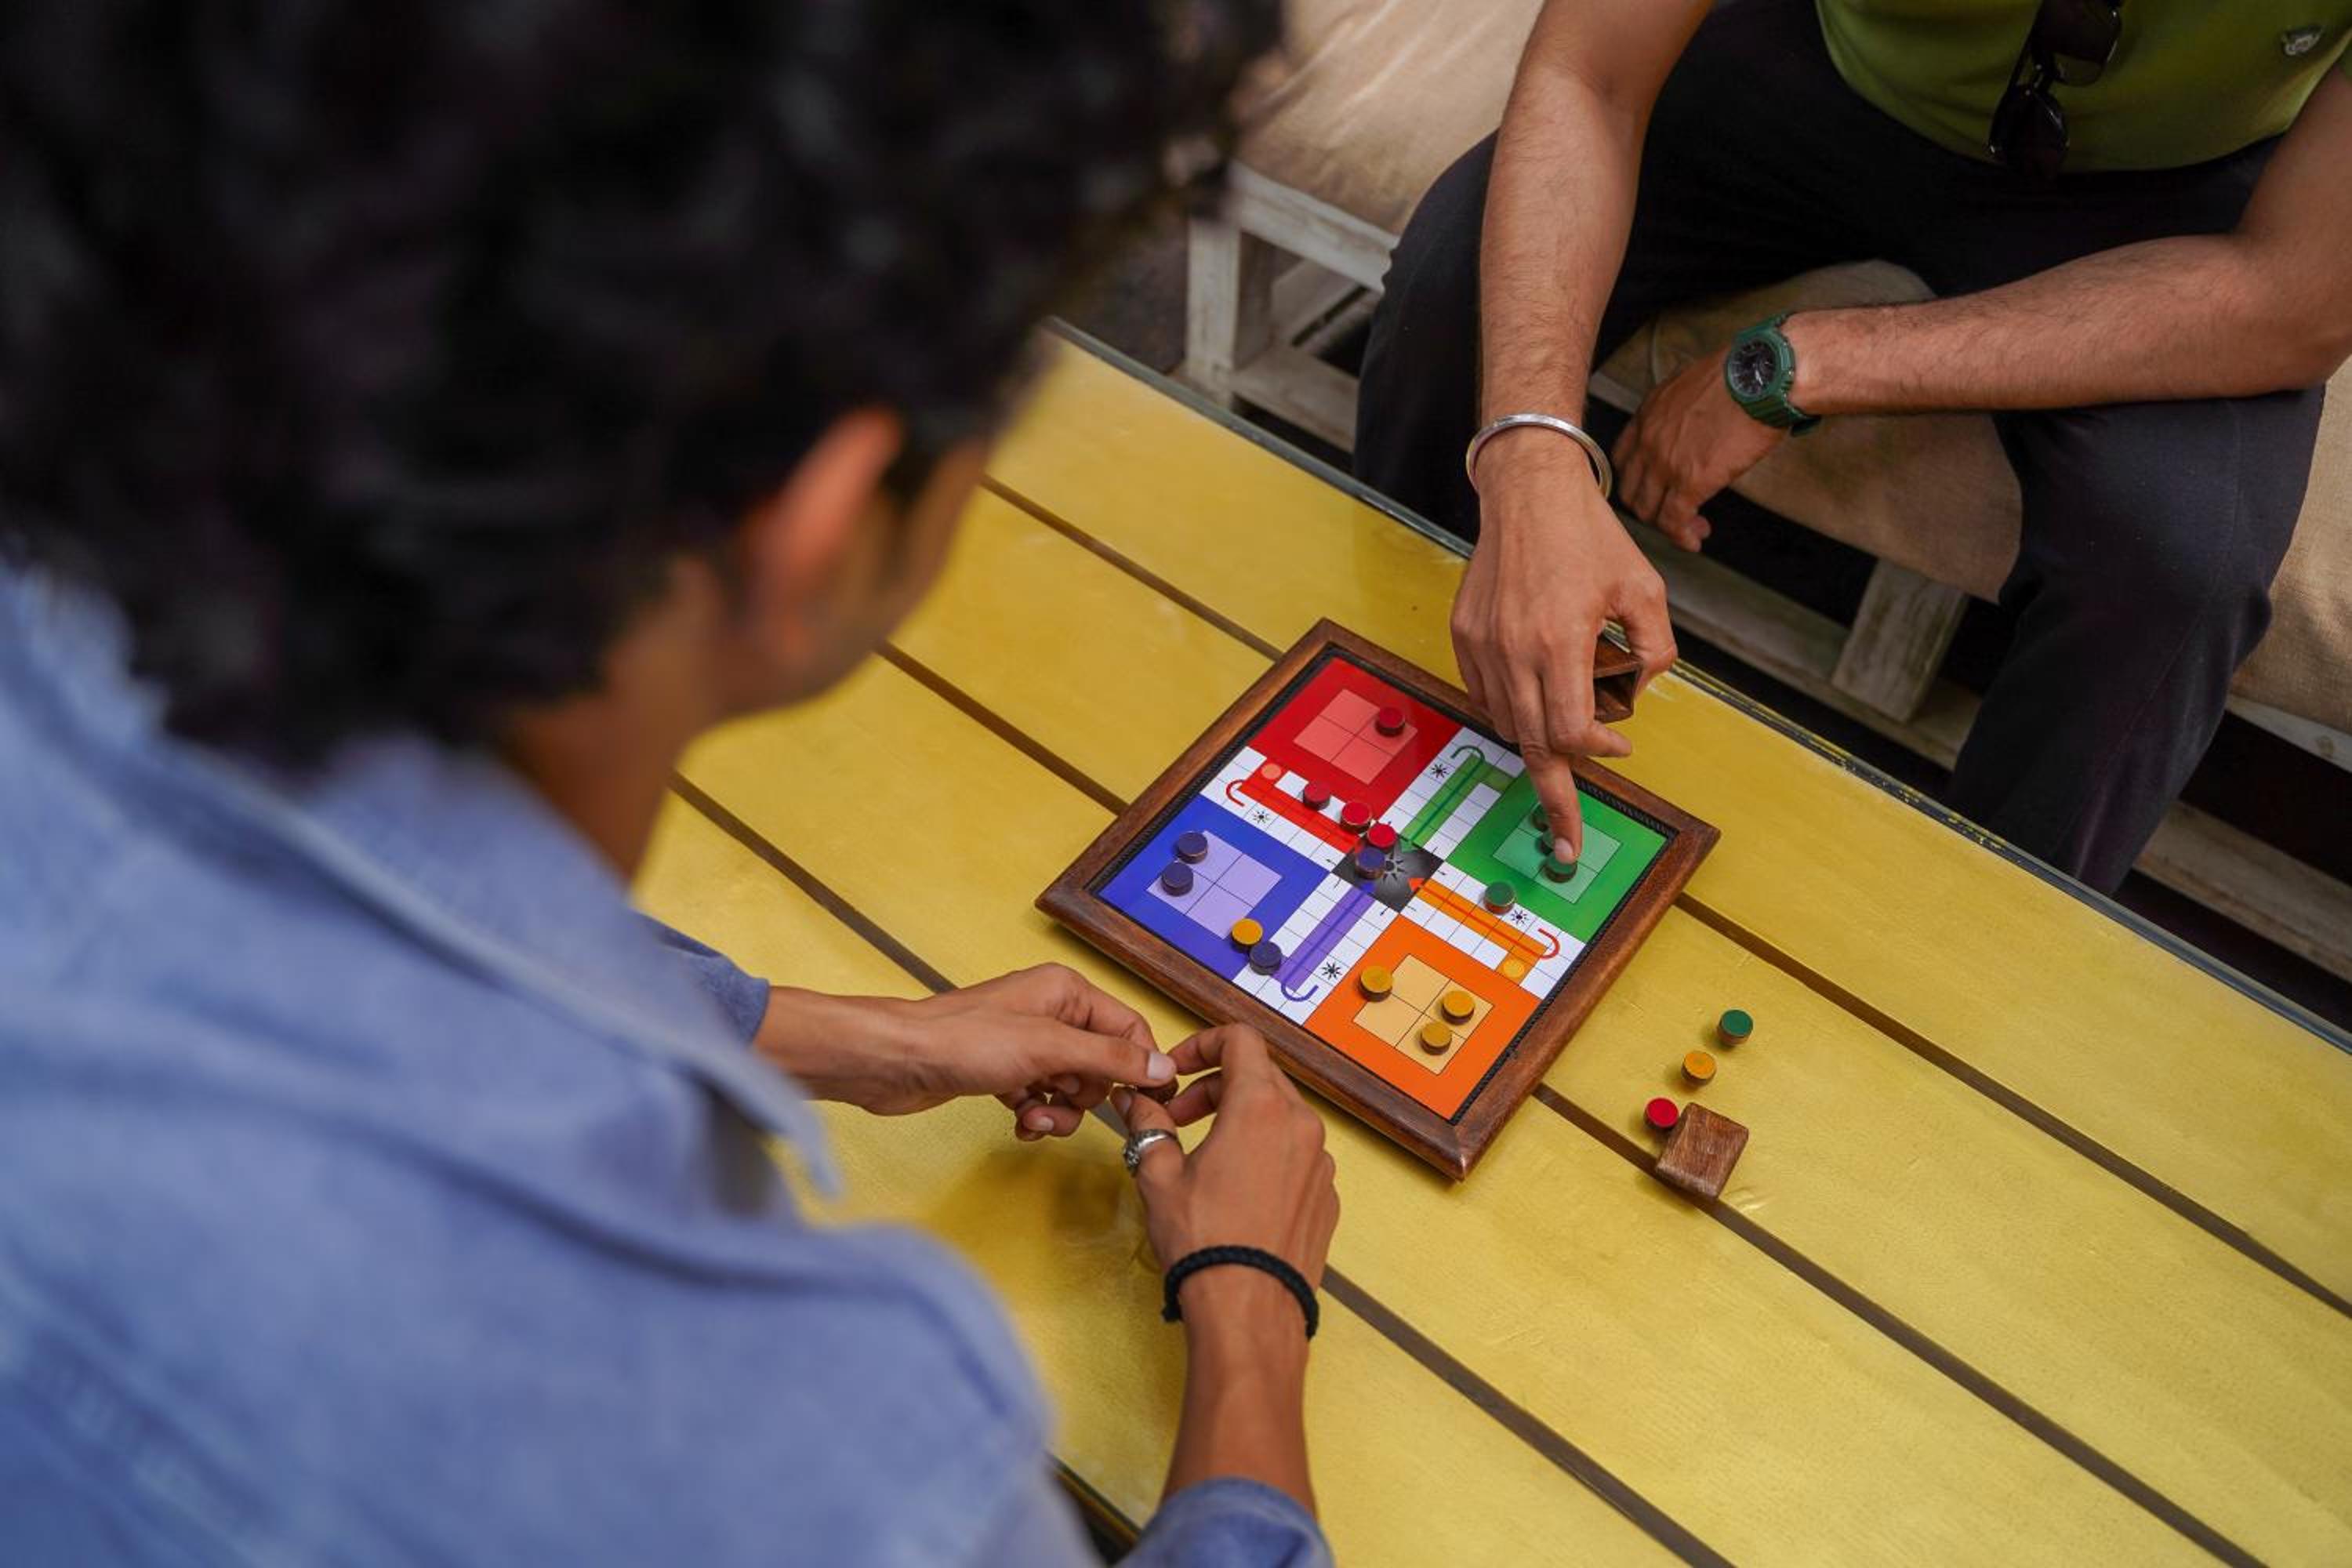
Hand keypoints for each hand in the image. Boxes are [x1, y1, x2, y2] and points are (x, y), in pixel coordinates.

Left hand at [752, 964, 1173, 1138]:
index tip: (1147, 1106)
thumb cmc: (966, 1042)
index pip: (1129, 1028)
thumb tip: (1165, 1067)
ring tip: (1030, 1118)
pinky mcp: (1005, 1071)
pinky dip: (1035, 1115)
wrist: (896, 1062)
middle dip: (1086, 1094)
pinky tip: (1017, 1120)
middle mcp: (1051, 1012)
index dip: (1140, 1067)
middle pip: (1102, 1063)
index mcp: (1068, 992)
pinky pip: (1042, 1099)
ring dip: (1058, 1112)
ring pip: (1071, 1088)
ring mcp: (1026, 1043)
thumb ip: (1110, 1057)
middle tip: (1059, 1102)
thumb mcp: (1049, 1048)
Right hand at [1113, 1025, 1338, 1300]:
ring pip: (1281, 1116)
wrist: (1249, 1309)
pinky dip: (1267, 1154)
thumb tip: (1133, 1100)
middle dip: (1214, 1088)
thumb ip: (1147, 1124)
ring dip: (1242, 1120)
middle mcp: (1302, 1125)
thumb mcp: (1159, 1175)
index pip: (1240, 1039)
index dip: (1203, 1044)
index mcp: (1261, 1107)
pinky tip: (1238, 1190)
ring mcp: (1321, 1162)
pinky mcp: (1327, 1195)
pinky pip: (1297, 1155)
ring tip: (1206, 1156)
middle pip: (1259, 1076)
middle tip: (1178, 1118)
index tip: (1178, 1069)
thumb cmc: (1205, 1241)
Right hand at [1455, 431, 1675, 857]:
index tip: (1621, 749)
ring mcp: (1482, 645)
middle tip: (1566, 836)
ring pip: (1508, 723)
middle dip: (1555, 794)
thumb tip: (1638, 695)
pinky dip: (1513, 710)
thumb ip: (1656, 650)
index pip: (1572, 731)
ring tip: (1567, 741)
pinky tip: (1537, 697)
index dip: (1599, 753)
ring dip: (1539, 742)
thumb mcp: (1645, 589)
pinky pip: (1486, 695)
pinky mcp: (1465, 636)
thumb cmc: (1589, 536)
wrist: (1529, 492)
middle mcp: (1513, 650)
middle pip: (1533, 745)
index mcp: (1559, 642)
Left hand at [1611, 346, 1785, 551]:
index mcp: (1647, 414)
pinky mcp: (1690, 481)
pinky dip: (1682, 536)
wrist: (1762, 379)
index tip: (1657, 488)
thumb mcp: (1693, 385)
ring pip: (1649, 510)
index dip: (1638, 479)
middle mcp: (1647, 440)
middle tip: (1675, 513)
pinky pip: (1674, 520)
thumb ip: (1681, 409)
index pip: (1623, 459)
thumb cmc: (1741, 376)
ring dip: (1668, 525)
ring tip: (1693, 528)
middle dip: (1651, 507)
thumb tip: (1694, 423)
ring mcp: (1664, 462)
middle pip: (1632, 489)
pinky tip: (1695, 540)